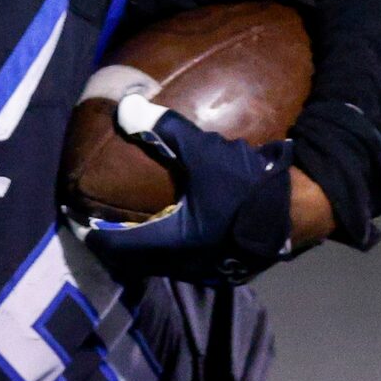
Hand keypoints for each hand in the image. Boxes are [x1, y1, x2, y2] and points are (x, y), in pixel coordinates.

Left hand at [83, 95, 296, 285]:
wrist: (304, 213)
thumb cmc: (251, 188)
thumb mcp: (206, 153)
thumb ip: (165, 130)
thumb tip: (126, 107)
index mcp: (170, 244)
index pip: (112, 246)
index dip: (89, 232)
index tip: (76, 217)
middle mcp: (183, 267)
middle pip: (132, 261)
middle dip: (113, 241)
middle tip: (99, 218)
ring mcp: (206, 273)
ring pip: (159, 265)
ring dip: (143, 246)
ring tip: (133, 221)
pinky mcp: (225, 270)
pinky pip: (183, 262)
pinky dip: (168, 247)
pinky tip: (176, 224)